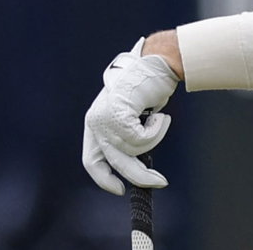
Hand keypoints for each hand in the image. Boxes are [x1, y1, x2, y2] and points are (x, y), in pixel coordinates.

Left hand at [82, 38, 178, 193]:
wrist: (153, 63)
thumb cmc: (145, 89)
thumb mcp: (128, 118)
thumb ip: (124, 139)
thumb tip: (134, 171)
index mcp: (94, 123)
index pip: (91, 159)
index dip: (103, 178)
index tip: (118, 189)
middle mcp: (95, 121)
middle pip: (115, 161)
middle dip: (139, 176)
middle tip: (160, 182)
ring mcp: (104, 117)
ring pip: (133, 149)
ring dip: (154, 138)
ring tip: (159, 120)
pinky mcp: (117, 113)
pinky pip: (142, 139)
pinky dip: (157, 130)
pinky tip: (159, 114)